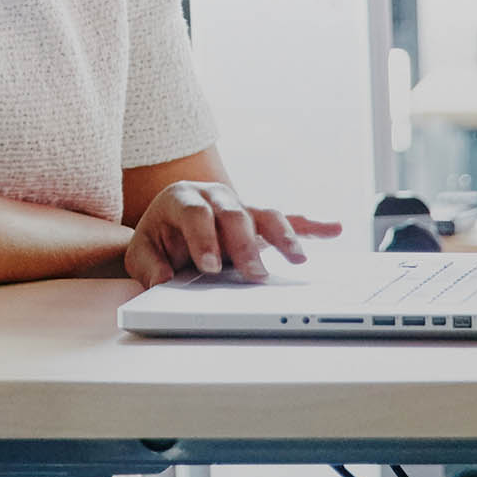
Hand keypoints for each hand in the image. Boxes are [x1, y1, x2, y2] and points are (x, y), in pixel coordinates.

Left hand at [122, 182, 345, 286]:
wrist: (167, 229)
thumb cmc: (158, 241)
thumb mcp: (141, 254)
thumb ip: (148, 267)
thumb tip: (159, 281)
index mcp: (181, 198)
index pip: (196, 213)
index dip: (204, 239)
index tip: (211, 267)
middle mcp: (214, 195)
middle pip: (234, 213)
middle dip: (246, 245)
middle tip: (254, 274)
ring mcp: (239, 205)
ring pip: (265, 213)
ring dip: (282, 236)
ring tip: (297, 259)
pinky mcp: (257, 219)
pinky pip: (287, 218)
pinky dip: (311, 225)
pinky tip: (334, 229)